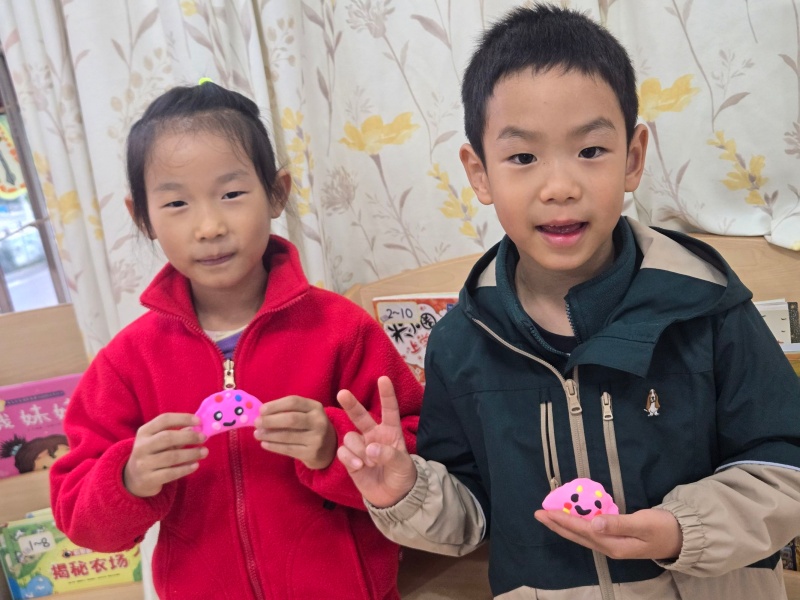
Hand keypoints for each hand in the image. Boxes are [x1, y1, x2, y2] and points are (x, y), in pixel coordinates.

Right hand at [124, 413, 207, 497]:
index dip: (182, 418)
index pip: (164, 420)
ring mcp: (143, 464)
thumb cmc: (152, 454)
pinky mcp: (148, 479)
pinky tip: (195, 465)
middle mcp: (141, 446)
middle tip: (204, 438)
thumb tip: (197, 428)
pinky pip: (171, 473)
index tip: (199, 421)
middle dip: (188, 437)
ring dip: (191, 453)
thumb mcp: (159, 441)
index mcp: (144, 432)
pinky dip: (185, 468)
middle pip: (167, 437)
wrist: (134, 479)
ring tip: (204, 452)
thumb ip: (177, 434)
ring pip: (171, 456)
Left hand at [254, 396, 336, 469]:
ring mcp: (316, 439)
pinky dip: (274, 446)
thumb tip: (261, 415)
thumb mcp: (306, 414)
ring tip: (257, 434)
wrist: (329, 448)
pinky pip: (288, 449)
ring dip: (269, 435)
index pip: (294, 402)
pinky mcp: (311, 453)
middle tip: (257, 423)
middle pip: (291, 419)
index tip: (261, 410)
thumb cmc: (310, 427)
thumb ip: (288, 411)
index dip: (276, 405)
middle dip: (270, 421)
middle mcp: (318, 422)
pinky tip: (264, 444)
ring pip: (287, 436)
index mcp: (315, 407)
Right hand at [336, 376, 416, 507]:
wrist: (393, 498)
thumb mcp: (402, 465)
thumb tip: (370, 449)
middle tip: (342, 393)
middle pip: (360, 416)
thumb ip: (389, 455)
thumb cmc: (403, 476)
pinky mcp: (350, 460)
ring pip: (350, 437)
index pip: (389, 410)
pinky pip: (343, 452)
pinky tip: (359, 466)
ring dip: (357, 449)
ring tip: (367, 463)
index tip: (383, 379)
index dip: (387, 395)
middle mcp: (374, 435)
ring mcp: (361, 447)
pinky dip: (350, 458)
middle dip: (351, 404)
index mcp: (390, 432)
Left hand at [534, 507, 681, 559]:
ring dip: (565, 525)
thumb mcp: (642, 523)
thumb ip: (618, 523)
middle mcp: (609, 547)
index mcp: (613, 544)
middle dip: (557, 524)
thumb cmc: (663, 527)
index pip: (582, 530)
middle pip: (577, 535)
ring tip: (549, 515)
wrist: (682, 538)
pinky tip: (571, 518)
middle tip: (538, 513)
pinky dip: (577, 524)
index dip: (562, 520)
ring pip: (582, 535)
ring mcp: (612, 544)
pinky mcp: (616, 539)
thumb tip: (594, 523)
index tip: (546, 511)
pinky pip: (590, 532)